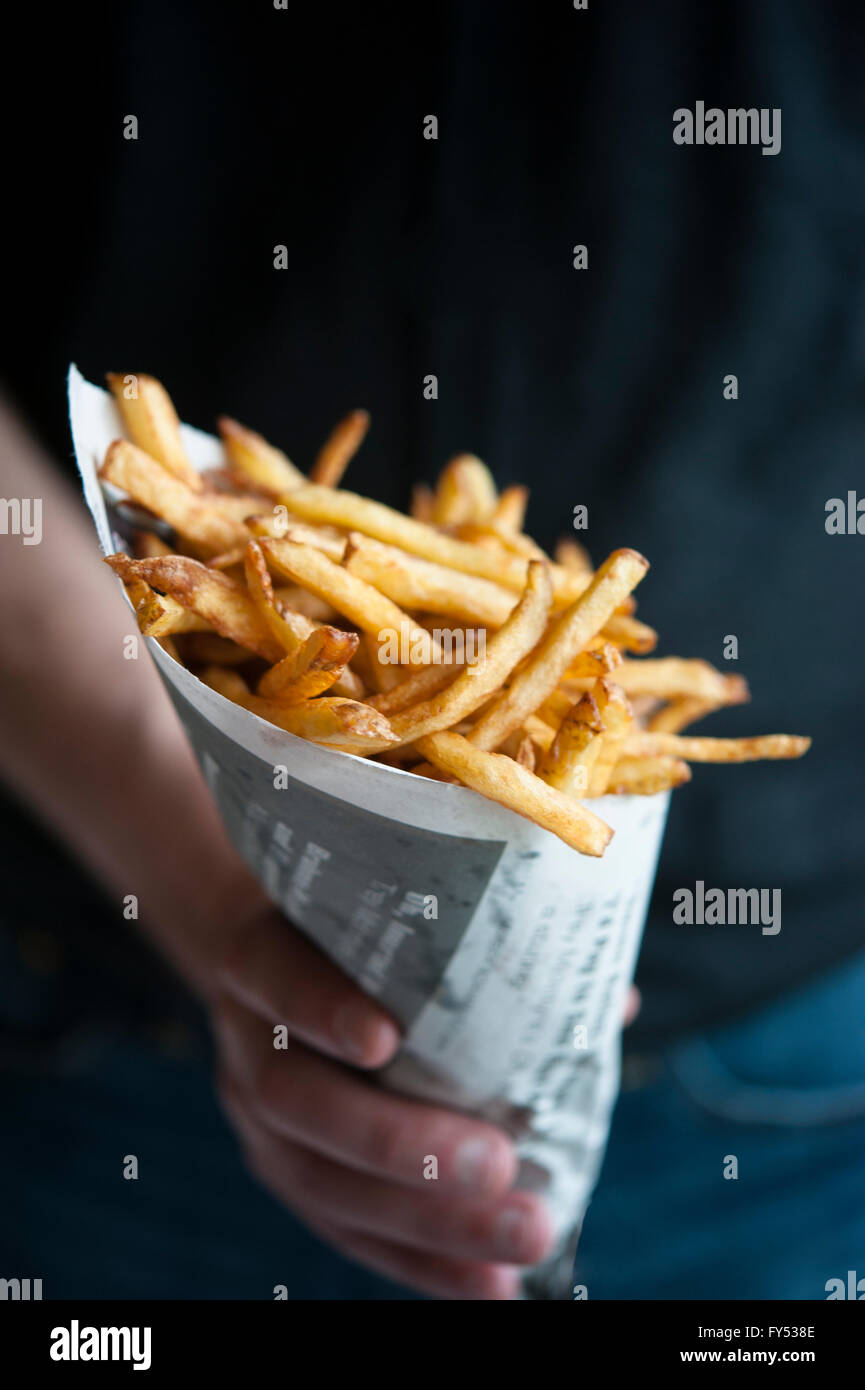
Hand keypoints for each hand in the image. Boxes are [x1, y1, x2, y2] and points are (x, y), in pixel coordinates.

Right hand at [212, 908, 552, 1299]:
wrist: (274, 966)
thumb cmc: (359, 934)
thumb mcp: (393, 918)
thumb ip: (484, 942)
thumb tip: (613, 1001)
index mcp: (264, 957)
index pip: (275, 974)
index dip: (322, 1008)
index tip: (385, 1039)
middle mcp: (249, 1042)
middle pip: (300, 1101)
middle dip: (399, 1143)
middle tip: (497, 1163)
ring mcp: (257, 1119)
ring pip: (323, 1183)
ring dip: (428, 1223)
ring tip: (523, 1234)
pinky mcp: (288, 1176)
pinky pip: (348, 1232)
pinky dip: (423, 1266)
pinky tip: (493, 1286)